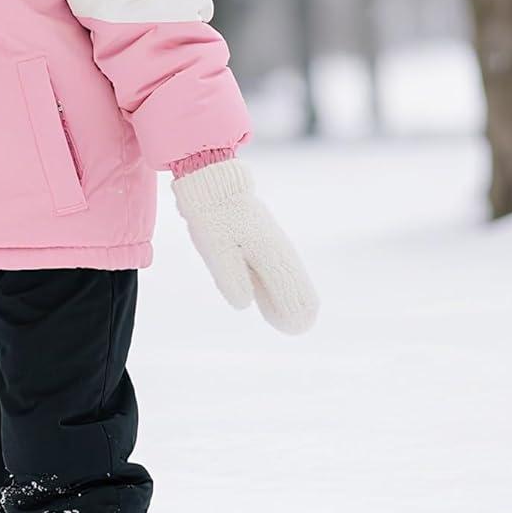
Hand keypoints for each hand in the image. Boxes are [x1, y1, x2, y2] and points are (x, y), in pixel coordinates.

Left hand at [170, 159, 318, 334]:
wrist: (212, 184)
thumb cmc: (213, 217)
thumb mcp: (216, 248)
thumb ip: (230, 276)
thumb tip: (244, 304)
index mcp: (269, 252)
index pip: (291, 286)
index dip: (294, 309)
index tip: (294, 328)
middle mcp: (277, 247)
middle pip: (295, 280)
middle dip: (298, 305)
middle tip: (299, 328)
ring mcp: (271, 241)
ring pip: (288, 272)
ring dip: (290, 295)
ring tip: (291, 320)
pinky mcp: (262, 238)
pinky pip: (278, 265)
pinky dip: (280, 282)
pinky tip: (274, 295)